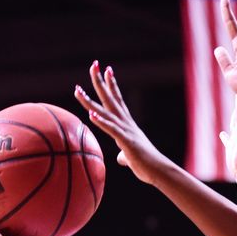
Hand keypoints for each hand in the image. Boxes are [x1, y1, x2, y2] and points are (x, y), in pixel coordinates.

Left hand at [74, 61, 166, 182]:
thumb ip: (124, 155)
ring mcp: (126, 130)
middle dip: (100, 81)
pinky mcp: (126, 141)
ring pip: (105, 111)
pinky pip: (111, 129)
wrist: (159, 171)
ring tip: (77, 89)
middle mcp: (126, 123)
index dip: (111, 85)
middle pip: (110, 98)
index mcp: (126, 125)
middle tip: (94, 64)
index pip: (118, 100)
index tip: (106, 70)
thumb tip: (121, 158)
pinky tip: (91, 114)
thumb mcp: (131, 157)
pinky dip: (101, 121)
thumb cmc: (146, 165)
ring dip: (90, 100)